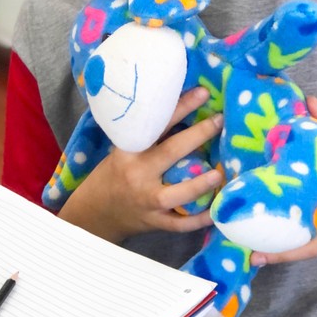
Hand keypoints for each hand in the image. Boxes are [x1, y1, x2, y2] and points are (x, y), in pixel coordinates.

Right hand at [58, 86, 223, 242]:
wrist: (96, 212)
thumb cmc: (116, 174)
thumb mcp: (125, 151)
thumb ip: (149, 138)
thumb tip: (185, 110)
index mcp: (129, 152)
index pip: (157, 125)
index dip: (181, 107)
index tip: (203, 92)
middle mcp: (137, 175)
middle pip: (170, 152)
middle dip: (198, 135)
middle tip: (220, 120)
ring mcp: (147, 201)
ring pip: (177, 194)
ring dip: (200, 184)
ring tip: (219, 174)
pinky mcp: (156, 222)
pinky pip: (181, 224)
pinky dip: (199, 219)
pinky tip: (216, 210)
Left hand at [251, 96, 316, 264]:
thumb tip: (308, 100)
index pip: (313, 227)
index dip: (285, 240)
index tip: (257, 242)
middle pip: (313, 246)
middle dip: (283, 253)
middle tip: (253, 254)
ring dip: (297, 246)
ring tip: (268, 241)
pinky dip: (314, 236)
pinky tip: (297, 227)